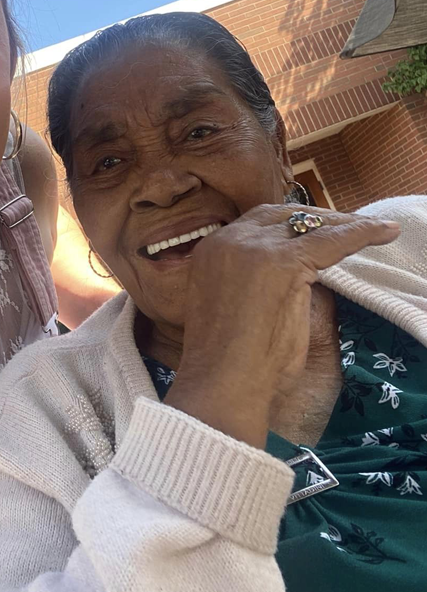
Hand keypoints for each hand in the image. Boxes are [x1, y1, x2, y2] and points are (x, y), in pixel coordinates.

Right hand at [164, 204, 399, 447]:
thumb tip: (304, 268)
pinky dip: (361, 234)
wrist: (221, 380)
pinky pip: (331, 241)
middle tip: (346, 226)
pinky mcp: (282, 261)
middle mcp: (227, 239)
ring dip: (342, 224)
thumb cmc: (227, 359)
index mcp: (210, 249)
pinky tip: (383, 233)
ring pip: (307, 224)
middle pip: (280, 214)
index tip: (313, 231)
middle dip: (314, 218)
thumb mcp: (236, 303)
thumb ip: (257, 278)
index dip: (288, 224)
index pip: (256, 222)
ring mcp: (253, 247)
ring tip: (371, 230)